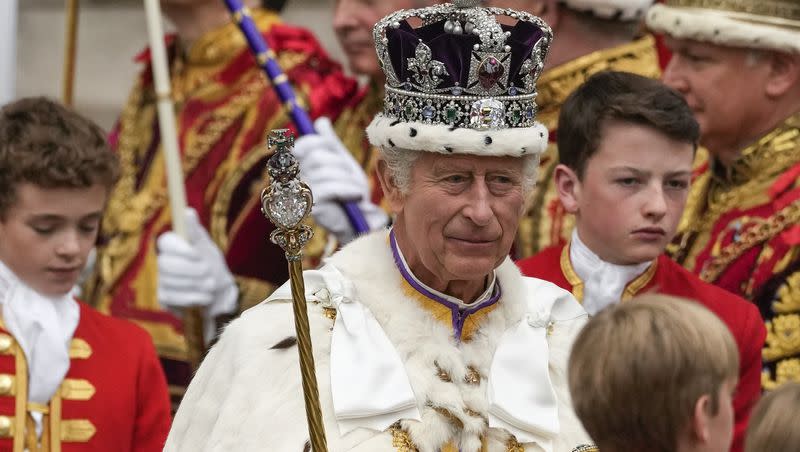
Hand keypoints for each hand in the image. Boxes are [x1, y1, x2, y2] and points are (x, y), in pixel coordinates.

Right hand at [157, 209, 237, 339]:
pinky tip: (205, 297)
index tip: (197, 254)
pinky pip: (174, 298)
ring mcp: (161, 280)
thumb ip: (196, 232)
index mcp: (173, 245)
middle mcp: (163, 261)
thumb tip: (188, 211)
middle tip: (208, 271)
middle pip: (165, 264)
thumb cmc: (211, 265)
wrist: (219, 294)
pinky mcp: (164, 298)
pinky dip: (194, 297)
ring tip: (211, 284)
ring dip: (197, 284)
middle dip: (192, 270)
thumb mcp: (207, 247)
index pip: (165, 242)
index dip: (180, 249)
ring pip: (171, 282)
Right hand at [293, 117, 388, 243]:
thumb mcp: (342, 163)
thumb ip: (331, 144)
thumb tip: (320, 122)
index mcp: (301, 168)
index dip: (318, 142)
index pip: (301, 146)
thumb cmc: (349, 192)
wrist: (360, 219)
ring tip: (356, 191)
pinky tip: (356, 196)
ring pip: (325, 172)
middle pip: (317, 157)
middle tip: (351, 176)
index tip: (333, 150)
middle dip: (340, 164)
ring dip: (348, 180)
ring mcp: (301, 194)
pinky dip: (348, 190)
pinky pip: (330, 188)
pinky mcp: (311, 207)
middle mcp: (296, 181)